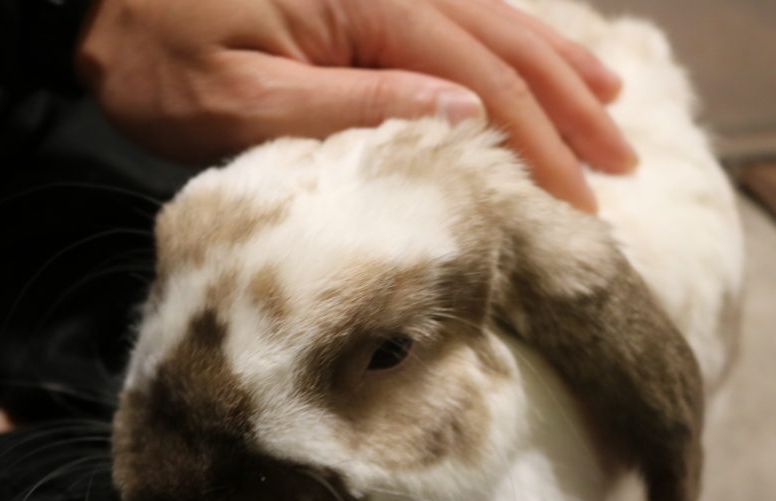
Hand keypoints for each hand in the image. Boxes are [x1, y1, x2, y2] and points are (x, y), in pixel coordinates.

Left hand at [76, 0, 636, 211]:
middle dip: (567, 114)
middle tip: (620, 169)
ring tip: (611, 110)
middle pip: (505, 48)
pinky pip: (461, 13)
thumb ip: (348, 106)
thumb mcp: (241, 96)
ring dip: (556, 71)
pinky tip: (538, 59)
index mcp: (368, 11)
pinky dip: (511, 42)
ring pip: (494, 23)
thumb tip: (457, 119)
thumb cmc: (155, 53)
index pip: (479, 86)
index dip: (537, 148)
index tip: (577, 206)